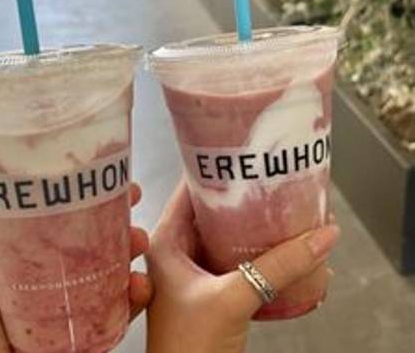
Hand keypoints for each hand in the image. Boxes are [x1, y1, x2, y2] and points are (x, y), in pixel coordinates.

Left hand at [0, 183, 151, 352]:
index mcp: (26, 268)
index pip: (61, 224)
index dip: (86, 199)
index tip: (108, 181)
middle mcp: (54, 285)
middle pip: (93, 241)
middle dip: (116, 216)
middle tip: (134, 201)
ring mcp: (75, 311)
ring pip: (114, 270)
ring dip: (133, 249)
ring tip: (140, 243)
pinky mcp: (94, 336)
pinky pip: (123, 310)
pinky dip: (138, 294)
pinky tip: (141, 287)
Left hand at [146, 181, 339, 352]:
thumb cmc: (189, 349)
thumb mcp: (234, 297)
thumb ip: (279, 266)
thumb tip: (322, 236)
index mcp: (165, 241)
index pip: (187, 190)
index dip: (212, 171)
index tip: (242, 155)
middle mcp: (176, 250)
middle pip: (209, 210)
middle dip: (238, 196)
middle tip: (267, 176)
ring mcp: (194, 269)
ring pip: (223, 233)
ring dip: (248, 223)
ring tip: (277, 203)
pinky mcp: (212, 287)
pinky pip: (234, 256)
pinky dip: (254, 248)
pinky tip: (278, 243)